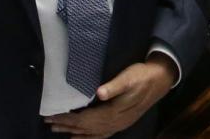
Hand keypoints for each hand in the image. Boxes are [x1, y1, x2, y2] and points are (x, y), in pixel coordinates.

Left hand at [46, 59, 173, 135]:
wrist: (160, 80)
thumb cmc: (142, 76)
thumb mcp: (129, 77)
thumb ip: (114, 86)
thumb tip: (99, 92)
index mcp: (113, 112)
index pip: (84, 119)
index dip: (67, 118)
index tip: (51, 115)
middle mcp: (114, 123)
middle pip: (85, 128)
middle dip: (66, 125)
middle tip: (49, 122)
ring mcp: (118, 125)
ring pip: (91, 133)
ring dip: (74, 132)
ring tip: (59, 130)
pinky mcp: (121, 123)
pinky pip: (100, 135)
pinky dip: (88, 137)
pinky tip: (80, 137)